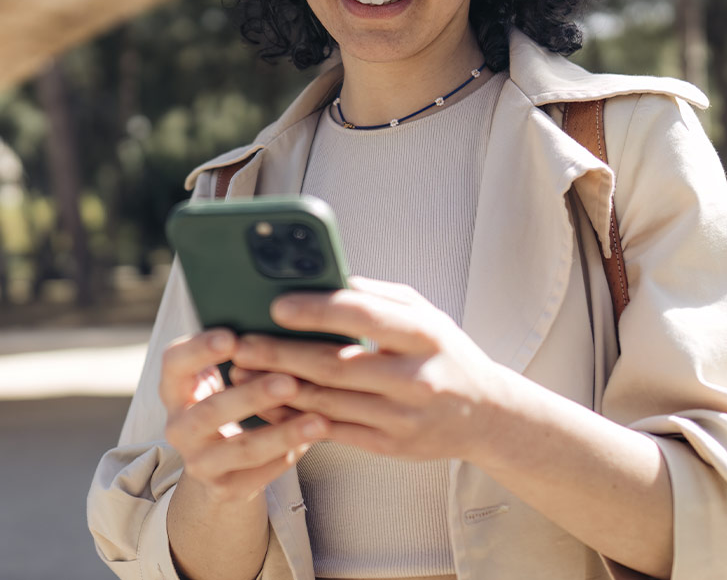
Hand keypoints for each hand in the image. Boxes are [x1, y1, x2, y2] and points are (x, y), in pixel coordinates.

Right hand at [159, 329, 329, 502]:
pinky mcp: (224, 488)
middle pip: (210, 411)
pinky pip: (259, 475)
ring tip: (319, 419)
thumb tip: (293, 310)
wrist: (222, 459)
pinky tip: (315, 439)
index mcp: (177, 387)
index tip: (232, 336)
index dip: (199, 350)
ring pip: (241, 449)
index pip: (174, 363)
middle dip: (251, 396)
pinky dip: (289, 455)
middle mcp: (179, 426)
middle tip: (288, 381)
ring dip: (282, 433)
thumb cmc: (235, 393)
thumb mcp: (229, 369)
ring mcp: (199, 461)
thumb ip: (247, 347)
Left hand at [228, 277, 508, 462]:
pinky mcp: (391, 446)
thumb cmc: (445, 352)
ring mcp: (402, 416)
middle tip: (243, 341)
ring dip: (279, 386)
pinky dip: (296, 419)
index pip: (364, 317)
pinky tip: (269, 405)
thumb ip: (379, 296)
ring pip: (328, 402)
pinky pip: (333, 432)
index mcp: (423, 334)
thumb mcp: (425, 313)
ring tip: (245, 370)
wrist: (484, 413)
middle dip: (282, 352)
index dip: (317, 310)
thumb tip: (329, 281)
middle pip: (335, 364)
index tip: (277, 305)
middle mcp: (415, 377)